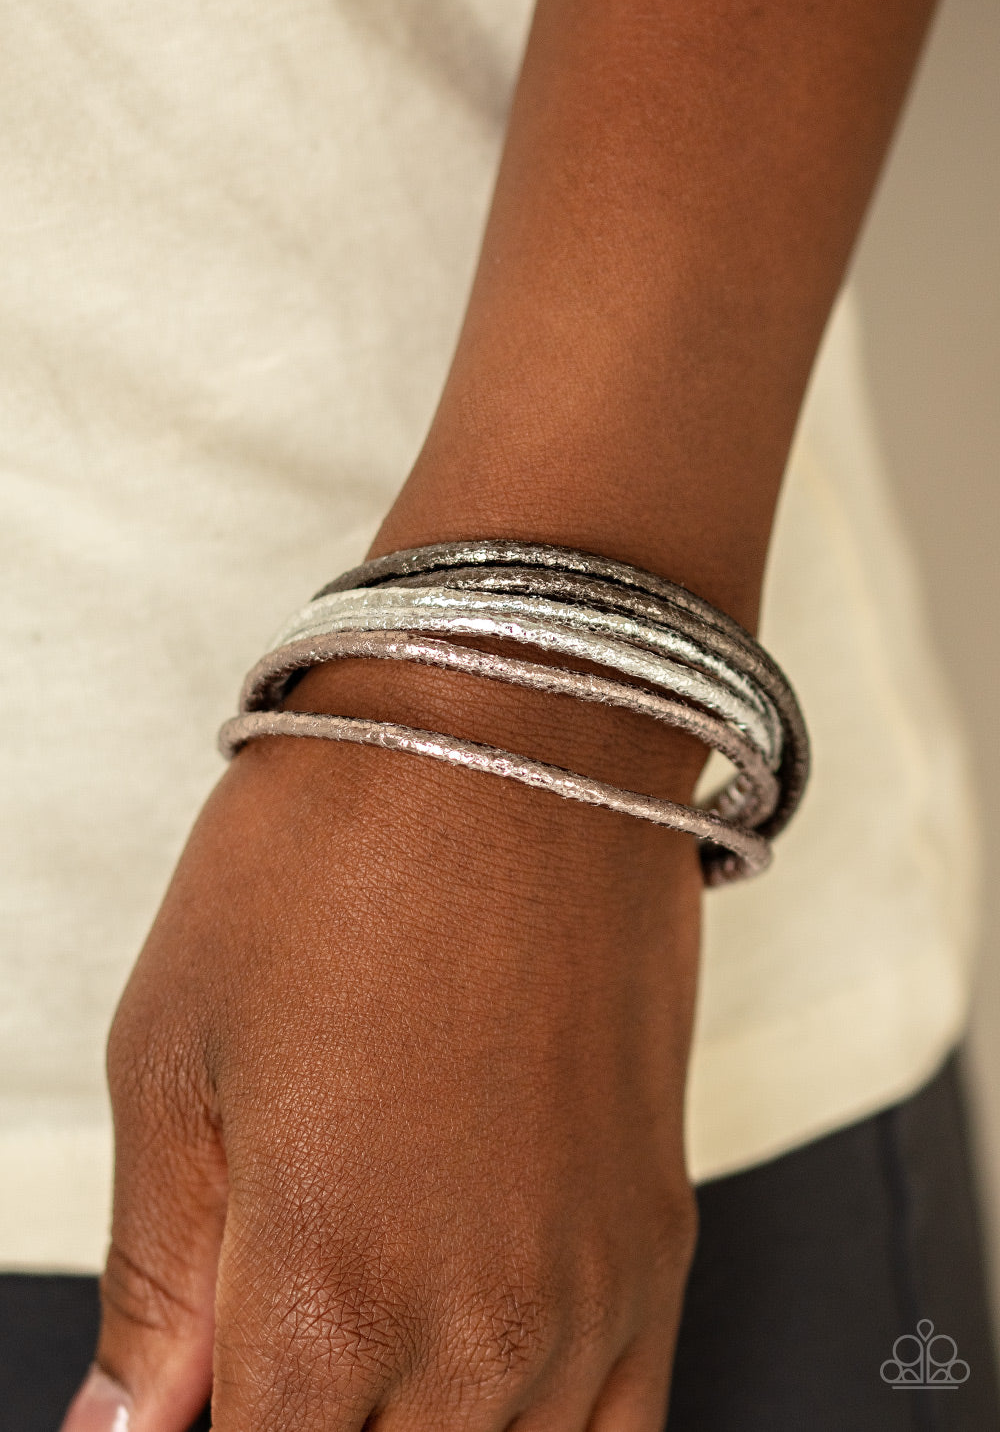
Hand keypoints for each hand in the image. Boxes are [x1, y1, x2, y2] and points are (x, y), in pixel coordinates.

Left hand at [63, 659, 703, 1431]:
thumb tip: (122, 1431)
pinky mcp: (656, 1241)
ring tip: (369, 1353)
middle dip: (310, 1424)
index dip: (208, 1431)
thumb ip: (155, 1281)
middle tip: (268, 1344)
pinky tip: (485, 1386)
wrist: (521, 738)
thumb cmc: (332, 863)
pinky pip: (623, 1431)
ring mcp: (587, 1299)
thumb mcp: (175, 1058)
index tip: (202, 1381)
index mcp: (324, 1304)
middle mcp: (478, 1338)